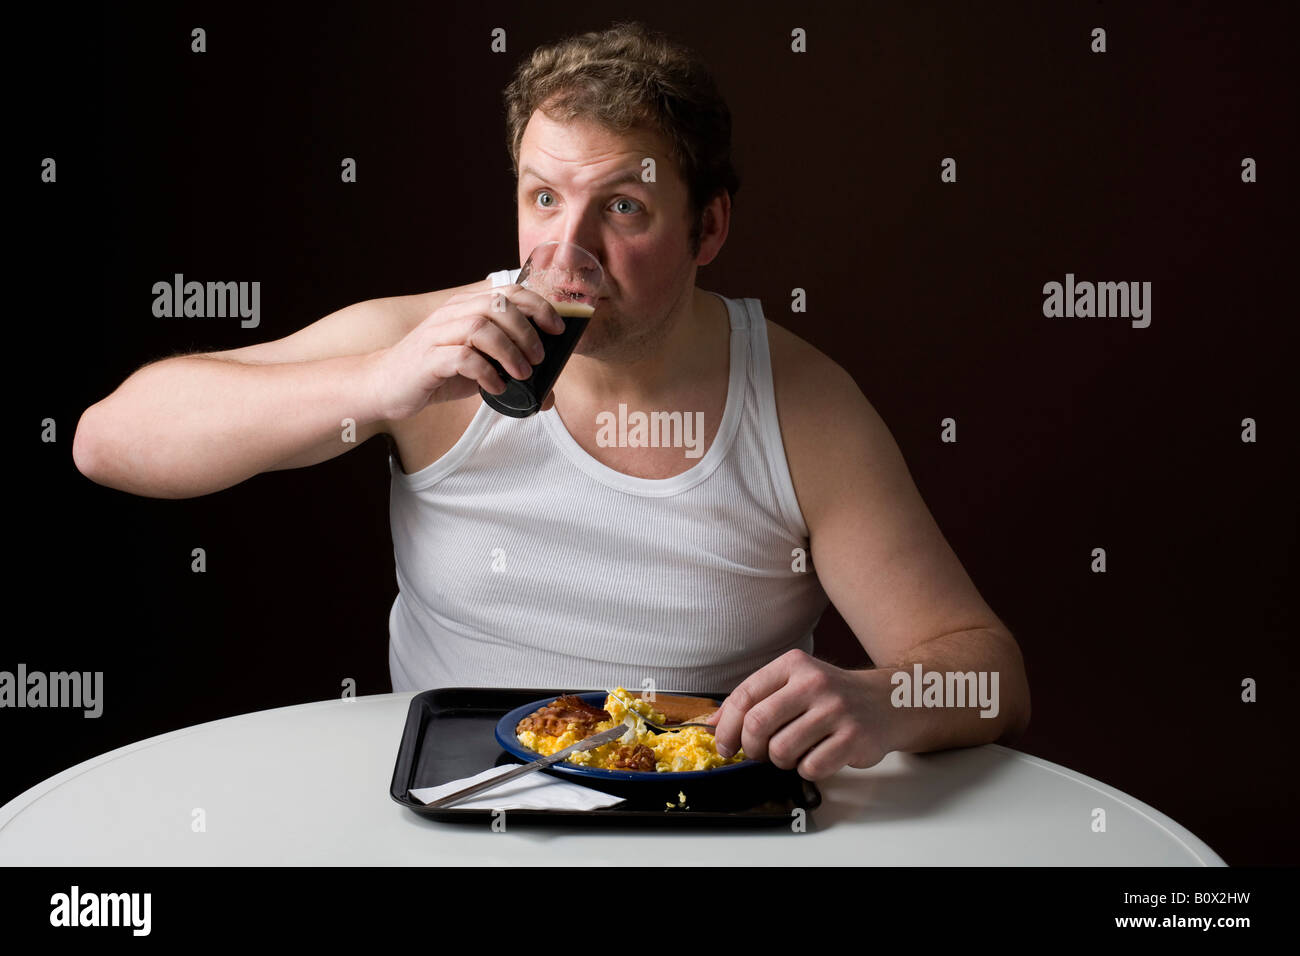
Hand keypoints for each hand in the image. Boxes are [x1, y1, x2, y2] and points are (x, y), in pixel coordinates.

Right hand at [366, 285, 562, 420]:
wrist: (386, 385)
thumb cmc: (437, 373)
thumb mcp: (478, 368)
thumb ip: (509, 370)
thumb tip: (550, 394)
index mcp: (467, 307)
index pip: (509, 292)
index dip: (539, 306)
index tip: (558, 329)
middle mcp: (452, 314)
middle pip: (498, 306)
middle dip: (527, 331)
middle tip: (540, 359)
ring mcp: (438, 335)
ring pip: (481, 328)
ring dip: (510, 352)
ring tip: (522, 374)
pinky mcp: (428, 359)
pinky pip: (463, 358)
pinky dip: (486, 373)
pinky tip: (496, 388)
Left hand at [707, 649, 893, 780]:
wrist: (886, 701)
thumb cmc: (831, 696)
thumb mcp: (793, 684)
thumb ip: (755, 700)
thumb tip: (713, 725)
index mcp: (793, 665)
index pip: (745, 696)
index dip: (727, 726)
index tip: (724, 745)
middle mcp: (813, 683)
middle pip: (758, 725)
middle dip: (751, 748)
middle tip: (759, 754)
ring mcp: (836, 710)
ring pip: (782, 750)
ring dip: (782, 760)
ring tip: (794, 751)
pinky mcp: (853, 737)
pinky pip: (811, 767)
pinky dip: (808, 769)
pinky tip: (818, 755)